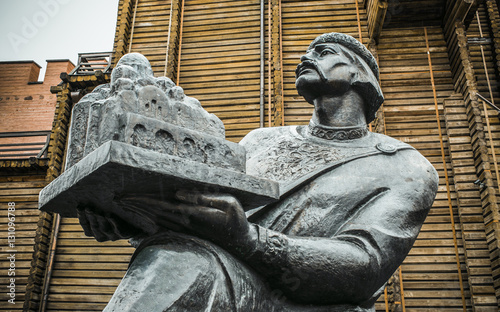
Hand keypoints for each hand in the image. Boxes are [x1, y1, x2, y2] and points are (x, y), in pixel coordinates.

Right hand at [77, 205, 142, 241]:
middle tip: (88, 207)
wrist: (136, 226)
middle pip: (94, 227)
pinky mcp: (124, 234)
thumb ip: (96, 207)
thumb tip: (85, 196)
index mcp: (96, 232)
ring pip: (104, 229)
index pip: (86, 226)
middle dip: (90, 217)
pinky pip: (118, 229)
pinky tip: (109, 215)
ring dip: (100, 219)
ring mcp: (114, 236)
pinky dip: (113, 222)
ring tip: (97, 211)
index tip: (79, 206)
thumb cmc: (117, 216)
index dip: (81, 217)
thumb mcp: (105, 211)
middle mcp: (104, 236)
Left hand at [122, 190, 255, 250]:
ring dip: (139, 212)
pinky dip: (149, 220)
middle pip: (152, 212)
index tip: (125, 195)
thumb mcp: (228, 203)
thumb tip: (179, 193)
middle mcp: (183, 222)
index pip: (160, 205)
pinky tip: (142, 217)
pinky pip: (162, 225)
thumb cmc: (236, 220)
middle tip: (116, 197)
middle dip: (134, 205)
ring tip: (125, 204)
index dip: (141, 200)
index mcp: (191, 213)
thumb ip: (203, 197)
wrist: (240, 242)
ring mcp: (184, 228)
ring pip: (155, 219)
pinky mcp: (186, 231)